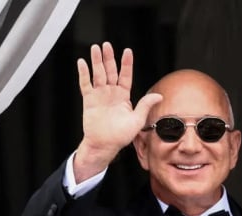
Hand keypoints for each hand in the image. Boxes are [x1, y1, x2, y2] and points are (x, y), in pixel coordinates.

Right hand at [73, 42, 161, 182]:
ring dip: (96, 61)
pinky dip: (83, 73)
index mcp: (123, 96)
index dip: (126, 64)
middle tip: (107, 45)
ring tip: (95, 48)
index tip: (127, 51)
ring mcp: (99, 95)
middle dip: (109, 58)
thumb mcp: (137, 120)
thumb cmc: (120, 136)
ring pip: (98, 74)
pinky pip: (85, 84)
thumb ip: (145, 105)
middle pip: (110, 71)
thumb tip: (159, 95)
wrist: (104, 145)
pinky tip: (82, 63)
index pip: (125, 76)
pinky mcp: (89, 100)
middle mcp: (111, 93)